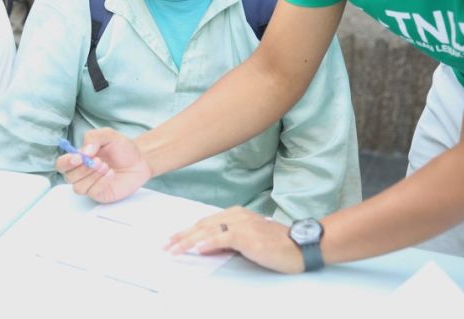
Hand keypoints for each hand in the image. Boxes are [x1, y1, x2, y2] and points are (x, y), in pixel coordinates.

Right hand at [54, 128, 151, 202]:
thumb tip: (84, 151)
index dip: (66, 162)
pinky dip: (101, 183)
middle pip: (68, 176)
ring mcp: (90, 184)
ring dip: (92, 177)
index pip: (62, 164)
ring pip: (78, 187)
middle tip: (99, 161)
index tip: (78, 157)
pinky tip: (111, 174)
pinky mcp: (99, 194)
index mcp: (80, 158)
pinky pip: (92, 192)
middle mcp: (82, 172)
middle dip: (83, 169)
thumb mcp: (109, 135)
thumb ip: (94, 137)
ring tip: (106, 167)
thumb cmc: (122, 148)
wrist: (140, 160)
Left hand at [165, 206, 303, 273]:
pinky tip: (197, 248)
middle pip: (202, 225)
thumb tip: (202, 247)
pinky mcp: (247, 235)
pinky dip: (209, 242)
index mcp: (235, 214)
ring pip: (208, 231)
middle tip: (165, 246)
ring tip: (174, 249)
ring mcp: (241, 224)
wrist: (298, 246)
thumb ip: (225, 242)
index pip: (205, 222)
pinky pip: (223, 238)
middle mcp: (235, 216)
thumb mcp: (246, 241)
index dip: (186, 231)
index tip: (172, 240)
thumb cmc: (275, 245)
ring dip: (188, 241)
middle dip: (181, 236)